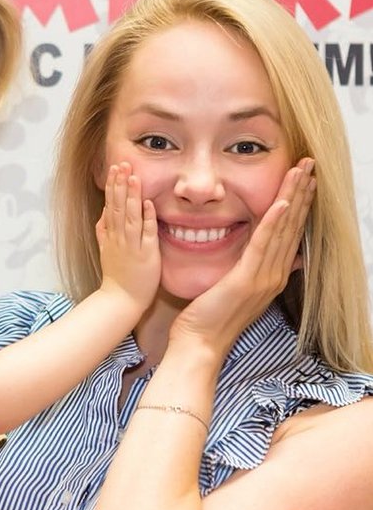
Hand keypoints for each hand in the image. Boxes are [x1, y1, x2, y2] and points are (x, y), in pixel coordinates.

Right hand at [95, 163, 160, 311]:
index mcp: (111, 234)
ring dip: (132, 196)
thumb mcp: (105, 249)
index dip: (113, 186)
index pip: (111, 205)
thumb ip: (103, 230)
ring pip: (130, 216)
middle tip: (123, 164)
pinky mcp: (145, 254)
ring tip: (134, 177)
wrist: (121, 300)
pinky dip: (146, 219)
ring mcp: (132, 245)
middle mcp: (119, 237)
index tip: (115, 168)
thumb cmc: (116, 276)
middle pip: (118, 206)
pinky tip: (147, 204)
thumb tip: (104, 212)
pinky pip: (146, 234)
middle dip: (120, 184)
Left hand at [169, 158, 315, 360]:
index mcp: (272, 275)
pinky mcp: (247, 280)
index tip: (305, 179)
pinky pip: (263, 245)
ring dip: (293, 198)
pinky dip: (273, 223)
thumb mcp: (241, 289)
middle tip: (310, 165)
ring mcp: (264, 278)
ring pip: (282, 230)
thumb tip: (291, 260)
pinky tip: (282, 203)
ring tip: (302, 173)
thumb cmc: (211, 316)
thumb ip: (262, 271)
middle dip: (302, 193)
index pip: (290, 231)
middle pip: (292, 226)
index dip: (300, 203)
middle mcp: (275, 275)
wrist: (200, 344)